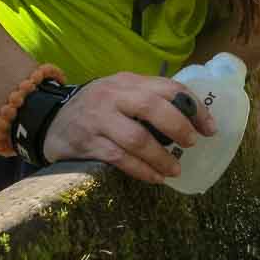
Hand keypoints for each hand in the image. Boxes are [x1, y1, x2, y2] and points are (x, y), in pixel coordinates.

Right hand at [41, 72, 217, 183]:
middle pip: (153, 108)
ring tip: (175, 170)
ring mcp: (99, 120)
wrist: (48, 120)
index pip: (169, 88)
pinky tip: (155, 177)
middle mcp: (114, 96)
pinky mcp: (87, 143)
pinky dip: (141, 170)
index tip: (210, 128)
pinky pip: (119, 158)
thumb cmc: (98, 109)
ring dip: (161, 157)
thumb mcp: (122, 94)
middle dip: (179, 127)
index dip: (194, 108)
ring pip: (136, 138)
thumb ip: (151, 100)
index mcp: (129, 82)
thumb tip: (193, 119)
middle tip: (192, 144)